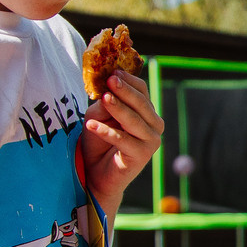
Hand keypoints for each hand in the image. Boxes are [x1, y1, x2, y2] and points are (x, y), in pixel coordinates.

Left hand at [79, 70, 162, 206]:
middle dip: (125, 91)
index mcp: (147, 113)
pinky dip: (107, 132)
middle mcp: (154, 125)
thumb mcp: (99, 116)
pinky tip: (91, 126)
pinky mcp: (142, 156)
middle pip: (142, 104)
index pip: (142, 91)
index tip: (112, 71)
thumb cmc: (99, 142)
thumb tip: (107, 86)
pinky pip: (123, 140)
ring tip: (104, 98)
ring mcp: (151, 141)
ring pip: (134, 121)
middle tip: (111, 80)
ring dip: (118, 108)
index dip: (128, 81)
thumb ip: (105, 103)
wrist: (97, 174)